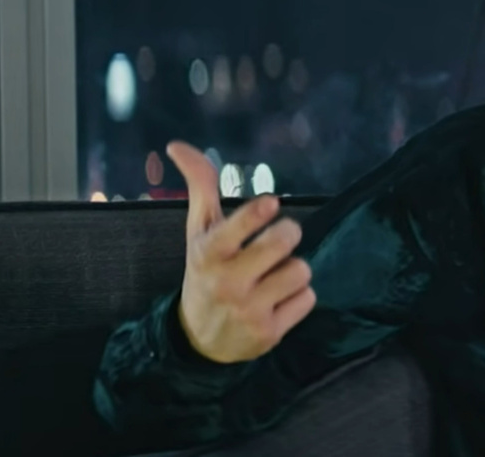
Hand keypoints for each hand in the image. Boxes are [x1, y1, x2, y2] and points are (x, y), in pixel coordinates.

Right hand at [168, 142, 316, 363]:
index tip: (271, 203)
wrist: (198, 339)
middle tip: (281, 236)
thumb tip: (177, 144)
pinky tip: (277, 300)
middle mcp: (228, 283)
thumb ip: (199, 186)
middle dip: (288, 232)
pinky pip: (307, 298)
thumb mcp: (198, 231)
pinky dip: (298, 296)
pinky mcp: (270, 334)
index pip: (236, 230)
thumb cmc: (204, 271)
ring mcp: (250, 311)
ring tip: (273, 275)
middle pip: (283, 242)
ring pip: (301, 270)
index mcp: (208, 254)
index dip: (257, 215)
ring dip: (293, 269)